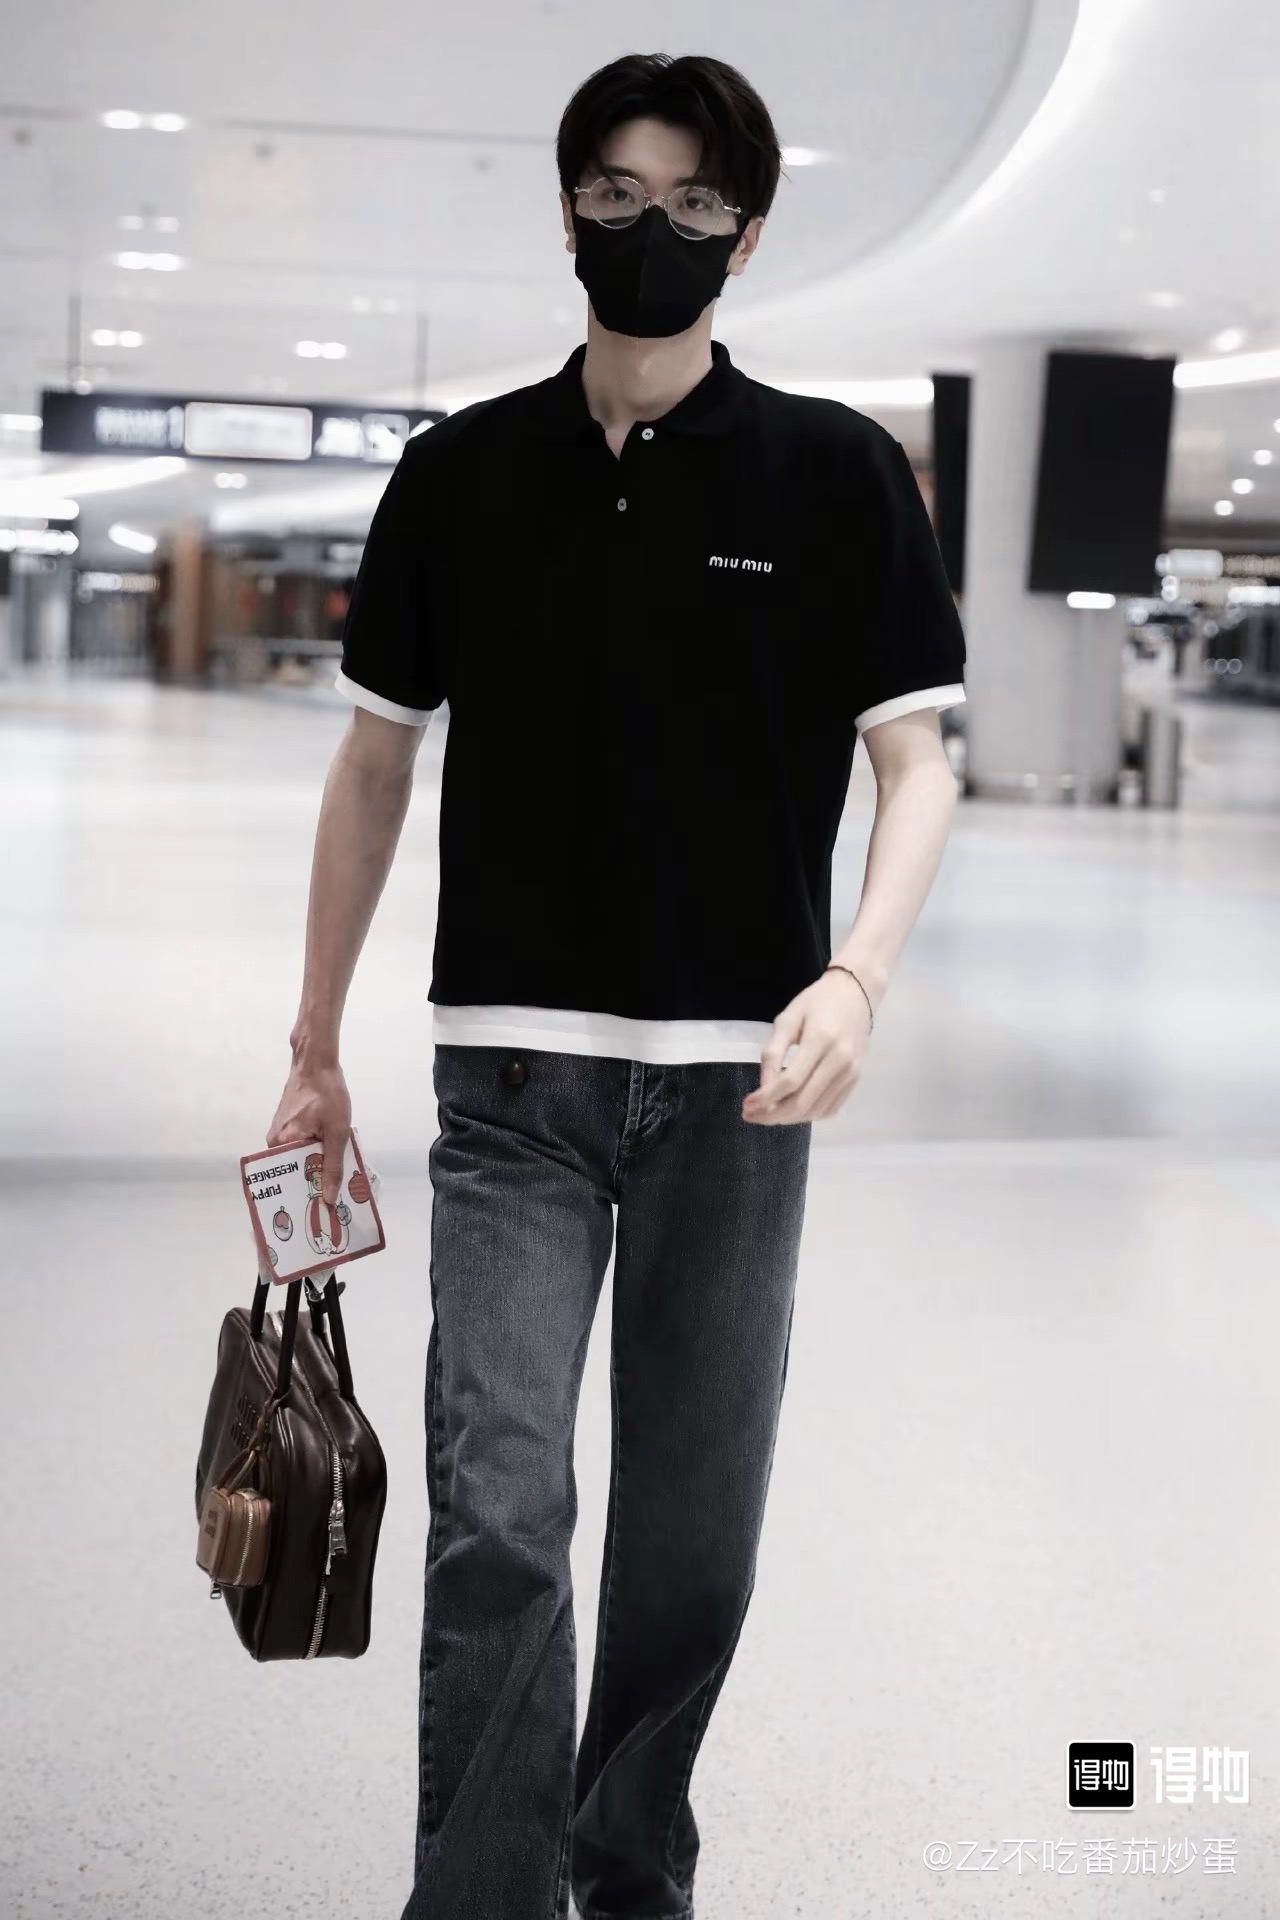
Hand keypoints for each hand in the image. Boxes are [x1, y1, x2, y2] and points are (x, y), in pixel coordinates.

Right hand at [266, 1055, 351, 1206]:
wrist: (316, 1062)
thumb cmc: (327, 1093)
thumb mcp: (337, 1131)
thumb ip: (333, 1165)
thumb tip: (328, 1197)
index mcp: (282, 1144)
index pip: (291, 1180)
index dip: (308, 1194)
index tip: (323, 1209)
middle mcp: (275, 1141)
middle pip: (294, 1170)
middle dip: (314, 1181)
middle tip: (333, 1197)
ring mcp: (280, 1132)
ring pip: (298, 1157)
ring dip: (315, 1165)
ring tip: (334, 1179)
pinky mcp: (286, 1124)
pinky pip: (299, 1145)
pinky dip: (313, 1150)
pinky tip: (328, 1156)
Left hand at [742, 969, 873, 1124]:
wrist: (855, 994)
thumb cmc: (817, 1002)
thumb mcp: (787, 1019)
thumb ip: (773, 1052)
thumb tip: (763, 1086)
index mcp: (820, 1041)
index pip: (790, 1081)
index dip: (766, 1098)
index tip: (746, 1105)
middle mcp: (839, 1061)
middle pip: (803, 1102)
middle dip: (773, 1115)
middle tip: (752, 1115)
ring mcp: (851, 1073)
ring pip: (816, 1110)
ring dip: (789, 1119)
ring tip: (768, 1113)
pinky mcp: (856, 1079)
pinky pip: (830, 1108)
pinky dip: (809, 1115)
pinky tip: (792, 1109)